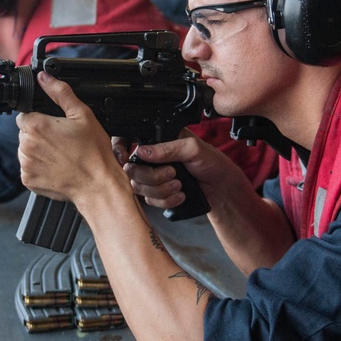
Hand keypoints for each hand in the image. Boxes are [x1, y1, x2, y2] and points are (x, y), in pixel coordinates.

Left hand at [17, 72, 126, 204]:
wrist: (98, 185)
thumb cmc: (93, 152)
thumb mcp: (82, 115)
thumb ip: (61, 92)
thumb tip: (45, 77)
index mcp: (36, 126)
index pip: (25, 115)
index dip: (41, 119)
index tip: (55, 127)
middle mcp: (26, 145)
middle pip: (25, 133)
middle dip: (39, 135)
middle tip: (62, 142)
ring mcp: (26, 164)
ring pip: (26, 151)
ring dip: (38, 152)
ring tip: (61, 156)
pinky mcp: (28, 180)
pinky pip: (29, 169)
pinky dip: (39, 168)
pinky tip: (57, 167)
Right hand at [123, 132, 237, 210]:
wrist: (220, 188)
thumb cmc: (210, 162)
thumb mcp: (192, 149)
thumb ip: (168, 148)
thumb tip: (142, 151)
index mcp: (156, 140)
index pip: (126, 140)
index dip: (119, 150)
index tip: (125, 159)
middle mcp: (150, 158)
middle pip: (131, 170)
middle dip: (152, 177)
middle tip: (172, 173)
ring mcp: (152, 177)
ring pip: (139, 187)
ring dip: (161, 190)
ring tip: (180, 185)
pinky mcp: (156, 194)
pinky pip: (149, 200)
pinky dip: (166, 200)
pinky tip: (180, 195)